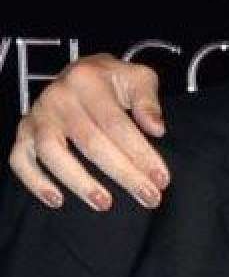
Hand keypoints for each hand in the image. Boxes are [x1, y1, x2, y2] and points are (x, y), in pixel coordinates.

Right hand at [8, 53, 168, 210]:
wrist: (80, 72)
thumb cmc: (113, 80)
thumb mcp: (138, 78)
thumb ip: (148, 101)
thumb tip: (156, 128)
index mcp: (87, 80)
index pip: (117, 124)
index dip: (141, 153)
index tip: (161, 178)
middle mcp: (58, 97)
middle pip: (91, 142)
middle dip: (123, 174)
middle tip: (149, 197)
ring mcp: (37, 115)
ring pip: (52, 153)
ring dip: (79, 183)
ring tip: (105, 203)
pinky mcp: (24, 131)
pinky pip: (20, 159)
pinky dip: (34, 181)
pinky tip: (57, 200)